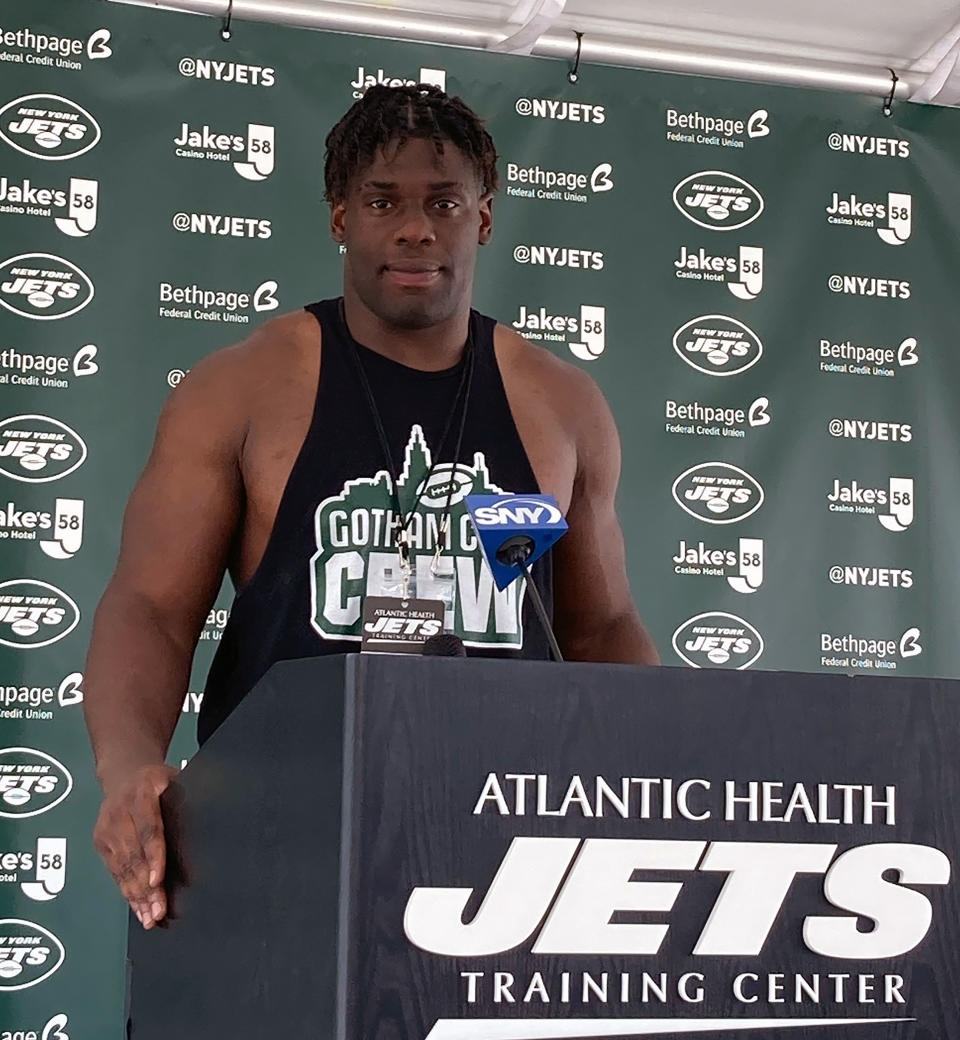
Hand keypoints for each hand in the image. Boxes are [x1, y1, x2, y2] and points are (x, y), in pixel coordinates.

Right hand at [93, 763, 177, 928]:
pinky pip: (115, 872)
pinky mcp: (101, 844)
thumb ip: (190, 797)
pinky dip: (126, 892)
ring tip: (150, 916)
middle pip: (134, 855)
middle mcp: (120, 813)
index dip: (154, 856)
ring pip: (123, 868)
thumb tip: (216, 816)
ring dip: (136, 896)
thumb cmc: (156, 779)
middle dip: (147, 887)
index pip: (149, 829)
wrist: (123, 773)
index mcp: (141, 793)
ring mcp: (107, 829)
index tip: (159, 879)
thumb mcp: (175, 778)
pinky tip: (137, 908)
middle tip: (159, 910)